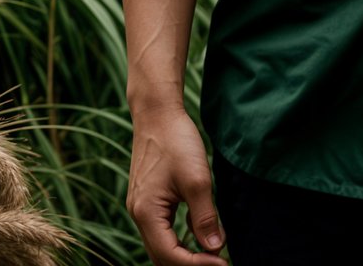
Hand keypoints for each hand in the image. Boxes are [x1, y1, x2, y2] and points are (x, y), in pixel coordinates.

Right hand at [127, 107, 226, 265]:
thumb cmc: (176, 141)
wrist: (158, 112)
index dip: (198, 264)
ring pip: (161, 244)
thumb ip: (205, 217)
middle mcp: (138, 215)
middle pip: (162, 256)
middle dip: (190, 263)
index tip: (223, 262)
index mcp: (146, 214)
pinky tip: (198, 226)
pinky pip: (162, 228)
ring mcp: (140, 207)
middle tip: (219, 261)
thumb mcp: (197, 179)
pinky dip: (180, 235)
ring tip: (212, 250)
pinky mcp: (147, 198)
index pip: (171, 256)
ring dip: (185, 252)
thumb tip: (215, 248)